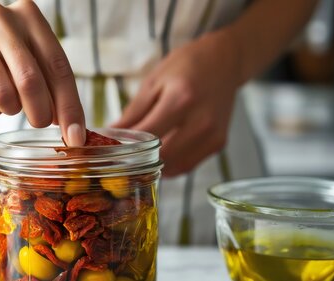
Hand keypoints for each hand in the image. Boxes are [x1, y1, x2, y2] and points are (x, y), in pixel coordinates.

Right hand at [0, 0, 85, 145]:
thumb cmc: (6, 56)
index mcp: (30, 15)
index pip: (58, 67)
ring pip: (2, 93)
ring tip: (10, 102)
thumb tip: (74, 133)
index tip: (75, 137)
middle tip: (40, 122)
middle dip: (40, 113)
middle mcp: (0, 17)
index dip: (69, 107)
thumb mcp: (35, 62)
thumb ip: (56, 91)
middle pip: (29, 80)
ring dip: (11, 109)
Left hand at [113, 32, 241, 176]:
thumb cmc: (186, 67)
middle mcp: (201, 121)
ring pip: (175, 167)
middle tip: (121, 156)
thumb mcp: (153, 82)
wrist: (224, 61)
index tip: (109, 148)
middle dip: (138, 160)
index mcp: (181, 100)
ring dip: (154, 165)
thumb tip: (109, 135)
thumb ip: (133, 112)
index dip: (125, 145)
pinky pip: (188, 165)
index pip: (147, 135)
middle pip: (162, 156)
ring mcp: (212, 135)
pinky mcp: (218, 144)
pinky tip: (160, 154)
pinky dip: (170, 164)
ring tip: (139, 155)